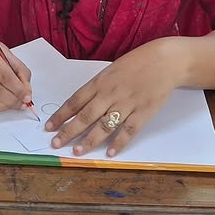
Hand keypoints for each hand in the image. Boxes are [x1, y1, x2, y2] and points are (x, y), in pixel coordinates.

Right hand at [0, 40, 33, 111]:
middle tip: (22, 103)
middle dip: (12, 99)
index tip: (27, 96)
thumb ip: (21, 72)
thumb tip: (26, 92)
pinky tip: (2, 105)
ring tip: (14, 105)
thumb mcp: (8, 55)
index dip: (18, 89)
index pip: (4, 75)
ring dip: (4, 106)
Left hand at [46, 40, 182, 156]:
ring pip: (104, 125)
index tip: (49, 126)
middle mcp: (110, 93)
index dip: (61, 115)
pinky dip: (119, 142)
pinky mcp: (143, 112)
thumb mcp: (111, 70)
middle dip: (68, 131)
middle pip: (85, 115)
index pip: (75, 101)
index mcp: (100, 82)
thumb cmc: (136, 63)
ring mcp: (127, 103)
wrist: (164, 61)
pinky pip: (128, 130)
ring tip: (77, 152)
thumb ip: (98, 88)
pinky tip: (109, 153)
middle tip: (56, 143)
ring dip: (89, 140)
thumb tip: (81, 105)